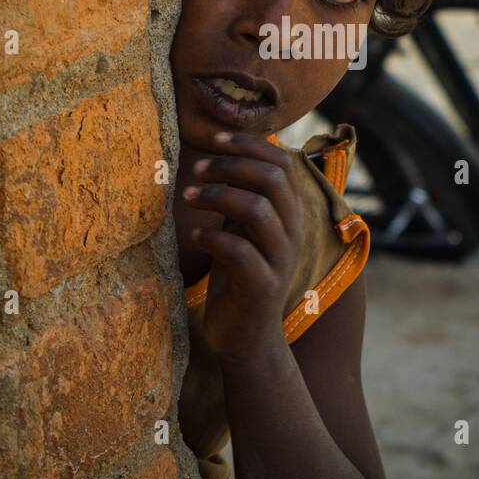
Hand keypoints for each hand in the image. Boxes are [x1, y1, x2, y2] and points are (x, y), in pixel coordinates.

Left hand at [182, 131, 301, 364]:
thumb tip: (224, 151)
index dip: (247, 144)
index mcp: (289, 213)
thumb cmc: (239, 275)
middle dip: (229, 165)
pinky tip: (194, 235)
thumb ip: (243, 195)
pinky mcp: (263, 287)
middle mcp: (291, 231)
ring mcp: (280, 259)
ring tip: (187, 197)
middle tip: (194, 169)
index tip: (213, 140)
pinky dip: (213, 237)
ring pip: (258, 210)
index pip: (281, 162)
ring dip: (217, 196)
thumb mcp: (243, 228)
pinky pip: (241, 252)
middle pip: (272, 179)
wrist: (247, 338)